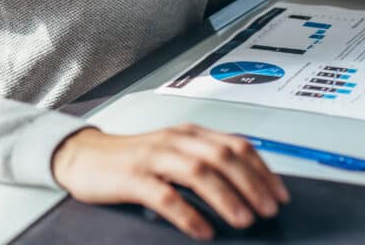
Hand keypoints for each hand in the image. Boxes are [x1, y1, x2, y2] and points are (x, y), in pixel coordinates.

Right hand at [51, 124, 288, 240]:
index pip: (237, 146)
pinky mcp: (133, 178)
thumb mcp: (175, 153)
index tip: (280, 194)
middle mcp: (177, 140)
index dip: (263, 170)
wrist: (84, 156)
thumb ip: (206, 162)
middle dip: (252, 184)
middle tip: (269, 209)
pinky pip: (165, 196)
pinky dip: (188, 214)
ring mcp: (155, 157)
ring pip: (199, 172)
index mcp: (192, 133)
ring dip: (226, 197)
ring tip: (244, 220)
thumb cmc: (134, 159)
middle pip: (224, 157)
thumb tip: (247, 186)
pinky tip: (202, 230)